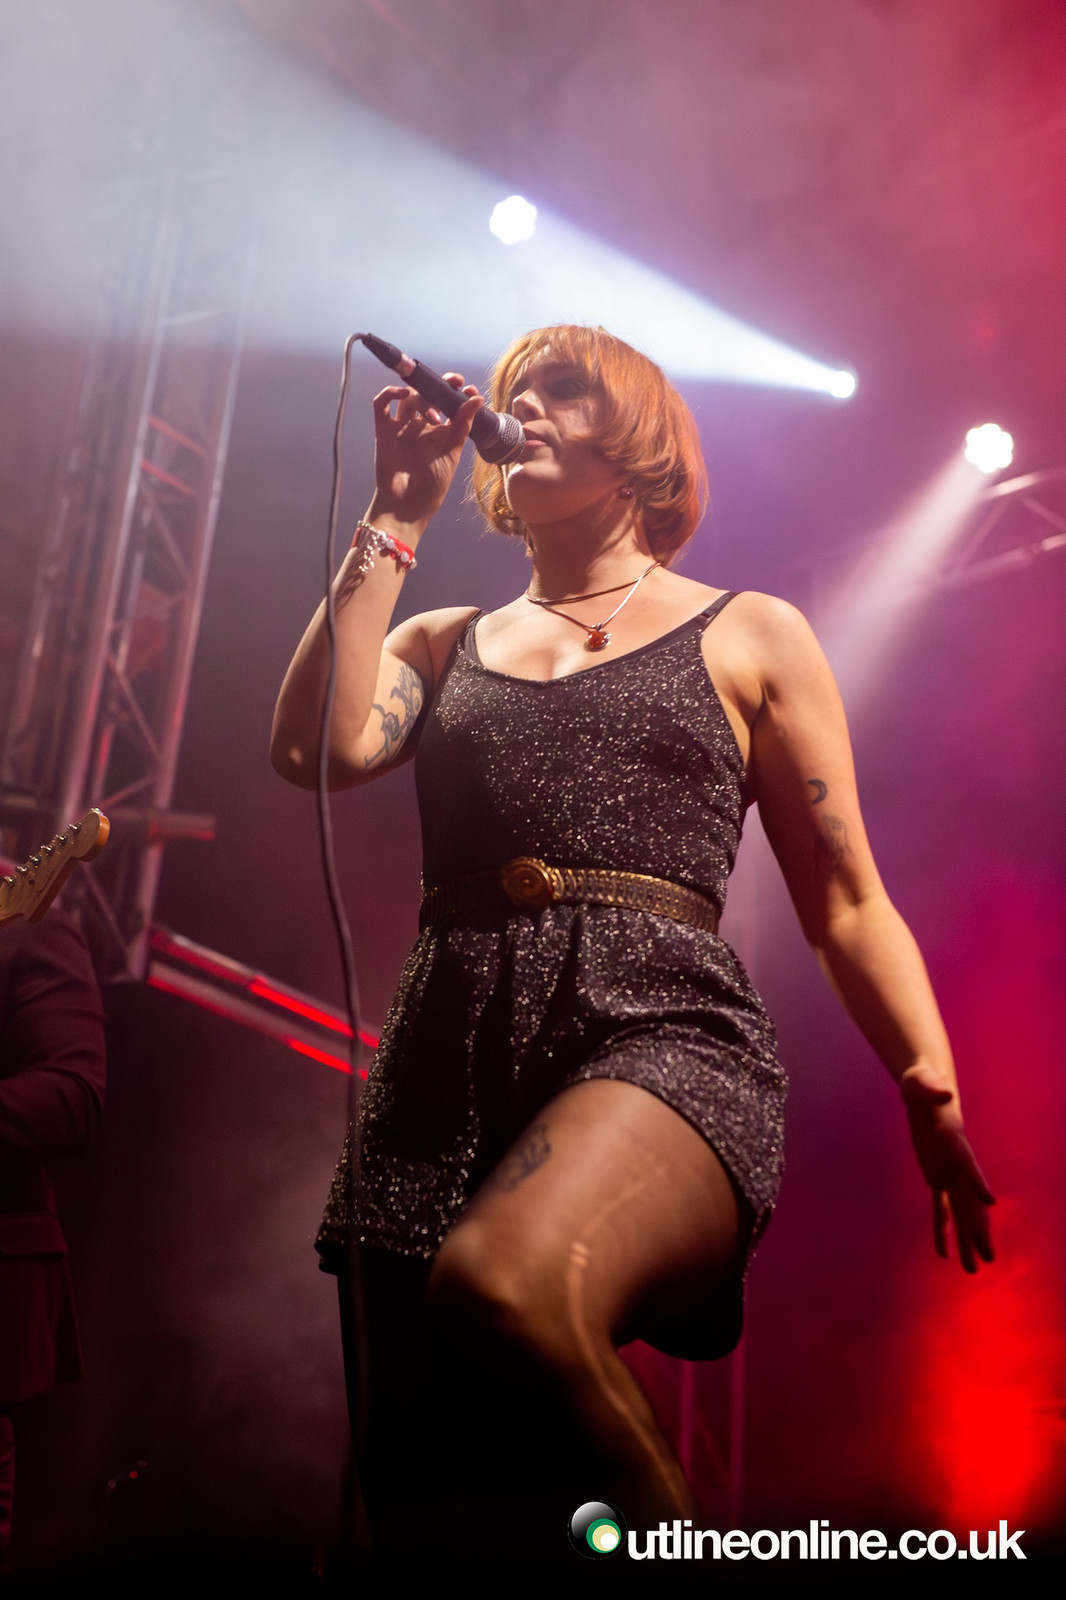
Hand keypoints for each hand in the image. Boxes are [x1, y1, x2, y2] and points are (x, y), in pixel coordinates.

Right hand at [368, 375, 482, 531]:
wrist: (409, 506)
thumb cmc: (433, 486)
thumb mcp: (453, 452)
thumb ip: (463, 425)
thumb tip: (477, 398)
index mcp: (440, 433)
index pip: (447, 403)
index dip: (456, 391)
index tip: (468, 389)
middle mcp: (420, 427)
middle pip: (428, 395)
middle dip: (440, 386)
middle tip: (453, 385)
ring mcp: (401, 428)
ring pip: (409, 397)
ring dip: (422, 398)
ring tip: (434, 417)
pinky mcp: (384, 431)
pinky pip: (381, 405)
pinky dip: (389, 393)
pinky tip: (402, 394)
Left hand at [900, 1067, 994, 1272]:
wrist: (926, 1088)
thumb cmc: (923, 1082)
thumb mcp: (921, 1080)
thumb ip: (931, 1087)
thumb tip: (944, 1092)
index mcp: (953, 1139)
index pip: (968, 1164)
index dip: (977, 1182)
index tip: (989, 1204)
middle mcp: (955, 1161)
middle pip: (970, 1200)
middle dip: (978, 1229)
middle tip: (989, 1258)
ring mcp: (947, 1171)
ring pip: (960, 1211)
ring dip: (966, 1239)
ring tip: (974, 1269)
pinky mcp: (935, 1175)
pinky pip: (940, 1207)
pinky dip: (942, 1229)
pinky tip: (944, 1253)